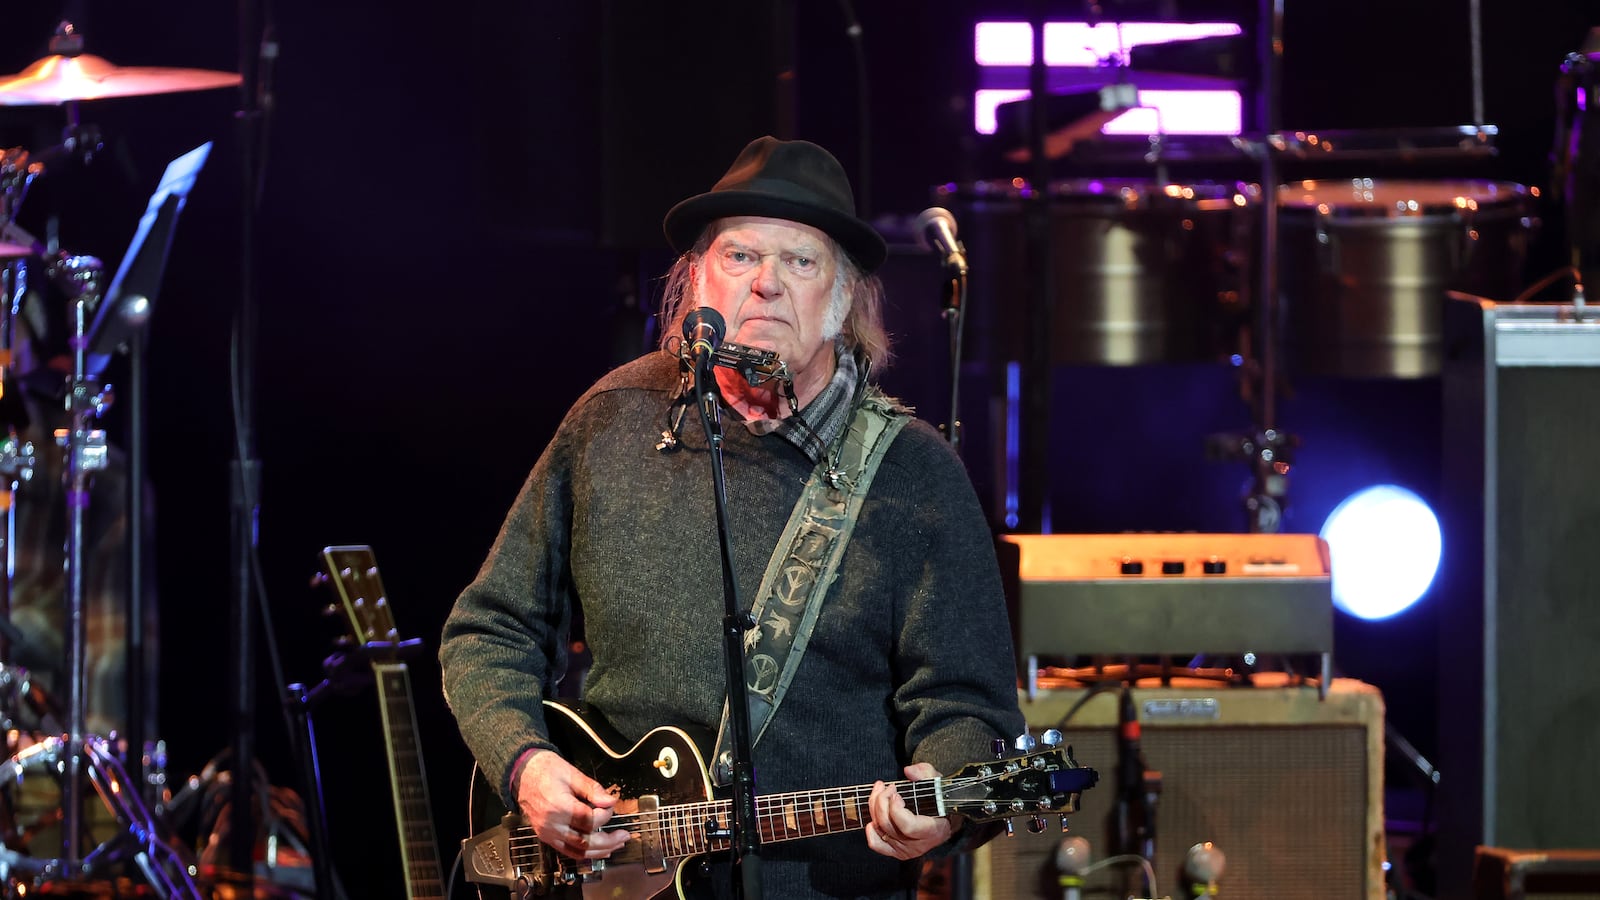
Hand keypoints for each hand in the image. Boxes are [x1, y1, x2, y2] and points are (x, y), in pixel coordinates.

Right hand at [515, 749, 630, 859]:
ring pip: (577, 851)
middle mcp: (551, 824)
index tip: (610, 805)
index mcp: (559, 807)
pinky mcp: (546, 837)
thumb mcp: (571, 773)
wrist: (522, 774)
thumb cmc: (545, 770)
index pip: (589, 820)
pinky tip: (599, 851)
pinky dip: (584, 853)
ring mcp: (547, 833)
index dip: (605, 815)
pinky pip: (567, 851)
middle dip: (608, 841)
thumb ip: (592, 789)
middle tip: (624, 835)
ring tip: (616, 845)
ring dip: (600, 851)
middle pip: (585, 842)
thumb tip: (610, 801)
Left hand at [865, 762, 955, 859]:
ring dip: (875, 806)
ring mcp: (905, 850)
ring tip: (880, 790)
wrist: (943, 822)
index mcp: (932, 830)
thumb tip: (908, 771)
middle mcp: (917, 844)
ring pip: (880, 829)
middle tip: (888, 787)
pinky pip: (876, 844)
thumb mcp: (938, 783)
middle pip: (889, 825)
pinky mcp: (895, 851)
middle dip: (882, 801)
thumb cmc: (940, 802)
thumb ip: (926, 773)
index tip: (896, 793)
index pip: (908, 826)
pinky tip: (874, 814)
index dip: (896, 809)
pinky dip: (871, 830)